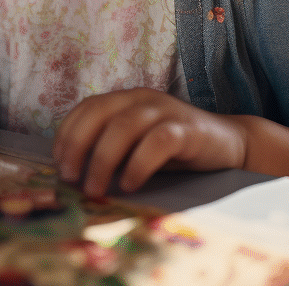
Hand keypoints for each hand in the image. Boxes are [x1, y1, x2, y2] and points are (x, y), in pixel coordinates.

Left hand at [52, 88, 246, 197]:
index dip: (67, 133)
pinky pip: (158, 141)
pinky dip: (139, 163)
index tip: (58, 164)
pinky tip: (130, 184)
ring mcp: (166, 111)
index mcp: (126, 99)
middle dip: (78, 145)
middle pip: (99, 113)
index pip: (87, 107)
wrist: (229, 144)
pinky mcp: (188, 129)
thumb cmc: (176, 150)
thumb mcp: (137, 145)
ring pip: (125, 126)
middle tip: (70, 178)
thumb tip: (75, 175)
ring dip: (103, 158)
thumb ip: (112, 150)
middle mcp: (143, 99)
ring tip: (95, 188)